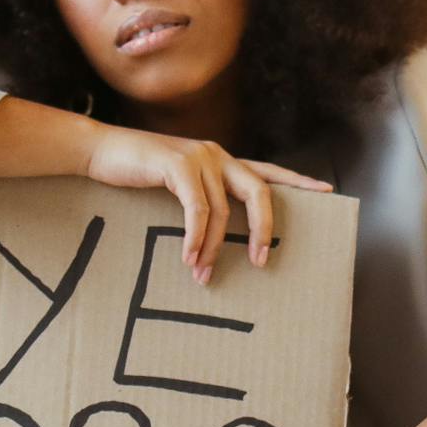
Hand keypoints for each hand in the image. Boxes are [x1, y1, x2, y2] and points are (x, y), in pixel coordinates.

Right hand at [82, 128, 330, 285]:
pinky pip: (198, 210)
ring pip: (223, 212)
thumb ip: (200, 198)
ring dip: (212, 249)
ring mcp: (199, 157)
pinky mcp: (178, 165)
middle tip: (261, 262)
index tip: (327, 191)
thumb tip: (217, 236)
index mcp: (221, 159)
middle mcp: (217, 154)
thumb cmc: (136, 173)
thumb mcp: (175, 184)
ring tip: (202, 275)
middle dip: (264, 230)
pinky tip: (189, 258)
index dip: (298, 181)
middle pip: (260, 192)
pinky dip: (195, 237)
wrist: (99, 151)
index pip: (268, 171)